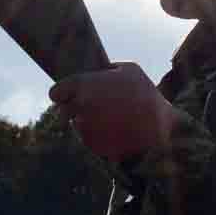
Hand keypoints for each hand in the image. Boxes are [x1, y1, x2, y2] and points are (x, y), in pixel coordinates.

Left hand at [50, 63, 180, 162]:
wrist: (160, 126)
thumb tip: (96, 73)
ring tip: (112, 119)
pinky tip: (116, 130)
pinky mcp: (93, 145)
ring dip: (88, 123)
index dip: (64, 94)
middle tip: (96, 108)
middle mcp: (79, 106)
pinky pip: (89, 139)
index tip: (71, 96)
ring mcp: (85, 128)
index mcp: (83, 85)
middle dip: (76, 109)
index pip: (55, 93)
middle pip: (63, 111)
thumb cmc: (146, 93)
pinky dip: (98, 136)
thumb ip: (105, 70)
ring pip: (77, 126)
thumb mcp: (129, 69)